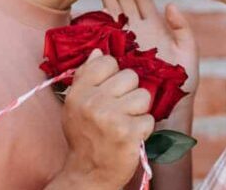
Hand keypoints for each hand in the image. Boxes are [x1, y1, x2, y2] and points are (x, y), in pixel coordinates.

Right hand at [56, 49, 154, 189]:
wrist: (89, 173)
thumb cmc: (84, 135)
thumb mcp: (76, 104)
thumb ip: (86, 76)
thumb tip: (98, 52)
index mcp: (80, 91)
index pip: (108, 62)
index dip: (114, 75)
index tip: (110, 91)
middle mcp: (93, 102)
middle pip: (130, 76)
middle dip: (130, 93)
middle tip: (119, 110)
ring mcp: (111, 118)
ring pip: (144, 96)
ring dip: (139, 111)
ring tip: (126, 122)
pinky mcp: (129, 134)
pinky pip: (149, 118)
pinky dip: (143, 129)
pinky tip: (130, 136)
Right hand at [96, 0, 198, 96]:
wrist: (170, 108)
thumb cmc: (182, 84)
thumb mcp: (189, 53)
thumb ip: (183, 29)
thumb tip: (171, 6)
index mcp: (155, 27)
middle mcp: (138, 31)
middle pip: (123, 0)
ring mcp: (126, 41)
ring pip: (113, 11)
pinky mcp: (117, 53)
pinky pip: (106, 32)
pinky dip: (99, 17)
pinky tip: (93, 3)